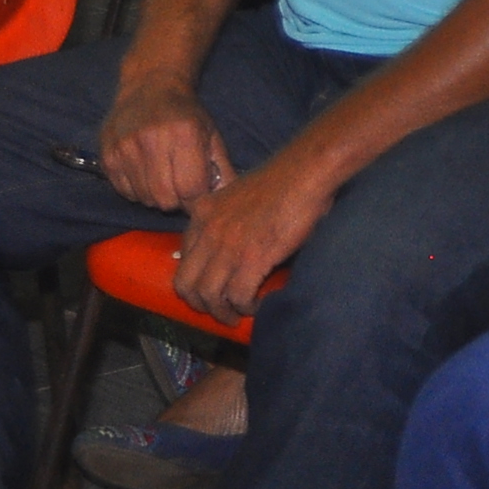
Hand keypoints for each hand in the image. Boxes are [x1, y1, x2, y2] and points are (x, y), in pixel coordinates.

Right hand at [97, 72, 234, 212]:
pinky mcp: (107, 156)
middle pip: (165, 199)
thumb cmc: (186, 114)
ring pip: (144, 199)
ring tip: (163, 174)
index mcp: (185, 134)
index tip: (198, 189)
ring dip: (156, 195)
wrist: (150, 87)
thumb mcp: (211, 134)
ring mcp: (126, 149)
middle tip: (180, 185)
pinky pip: (124, 192)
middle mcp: (152, 141)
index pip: (191, 188)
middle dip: (177, 199)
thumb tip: (227, 200)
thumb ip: (222, 168)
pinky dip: (137, 190)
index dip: (197, 197)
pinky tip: (144, 171)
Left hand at [170, 154, 330, 321]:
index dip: (194, 280)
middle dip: (200, 304)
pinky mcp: (252, 259)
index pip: (182, 259)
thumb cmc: (282, 180)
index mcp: (202, 214)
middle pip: (186, 284)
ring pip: (209, 295)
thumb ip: (224, 216)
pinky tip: (255, 305)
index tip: (209, 288)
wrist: (306, 172)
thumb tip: (231, 242)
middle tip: (217, 310)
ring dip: (222, 312)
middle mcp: (208, 232)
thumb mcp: (237, 193)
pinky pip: (237, 295)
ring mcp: (228, 247)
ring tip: (236, 315)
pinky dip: (245, 306)